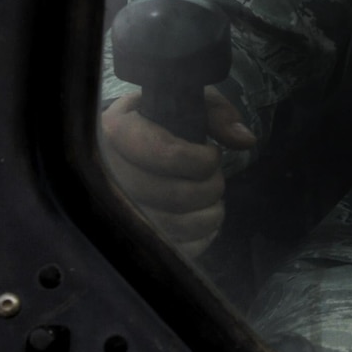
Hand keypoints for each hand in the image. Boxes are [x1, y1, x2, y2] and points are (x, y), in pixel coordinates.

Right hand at [99, 88, 254, 259]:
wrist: (122, 148)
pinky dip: (200, 236)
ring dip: (209, 214)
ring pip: (174, 226)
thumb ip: (216, 114)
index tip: (212, 154)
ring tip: (213, 199)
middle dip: (211, 188)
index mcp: (117, 130)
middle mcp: (107, 172)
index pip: (166, 153)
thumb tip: (245, 140)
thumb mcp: (184, 103)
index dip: (201, 160)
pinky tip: (202, 220)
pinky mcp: (128, 235)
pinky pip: (172, 248)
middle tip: (216, 179)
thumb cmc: (158, 122)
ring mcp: (114, 209)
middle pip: (174, 195)